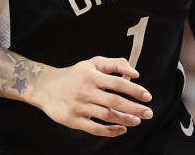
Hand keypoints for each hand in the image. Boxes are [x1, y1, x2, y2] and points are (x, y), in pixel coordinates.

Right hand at [28, 56, 153, 136]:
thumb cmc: (75, 74)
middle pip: (115, 102)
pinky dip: (110, 131)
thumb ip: (115, 64)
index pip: (118, 83)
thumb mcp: (93, 63)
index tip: (147, 96)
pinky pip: (95, 128)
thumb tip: (135, 73)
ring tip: (138, 120)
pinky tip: (122, 129)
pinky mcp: (74, 120)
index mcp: (92, 76)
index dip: (135, 90)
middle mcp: (86, 91)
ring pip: (107, 116)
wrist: (46, 87)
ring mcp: (80, 107)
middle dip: (134, 108)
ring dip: (125, 119)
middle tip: (149, 113)